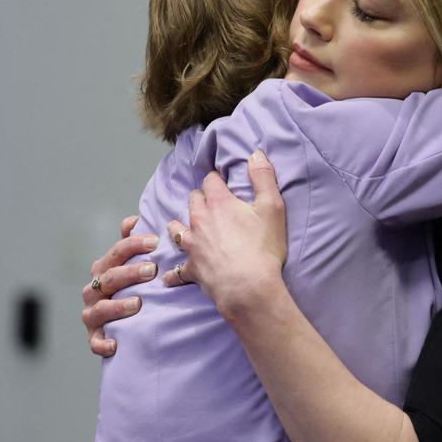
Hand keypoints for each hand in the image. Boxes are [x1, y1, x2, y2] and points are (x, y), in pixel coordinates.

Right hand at [81, 215, 159, 356]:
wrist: (124, 325)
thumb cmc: (131, 287)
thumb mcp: (132, 264)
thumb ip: (131, 242)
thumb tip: (133, 220)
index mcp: (104, 269)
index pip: (117, 252)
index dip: (134, 244)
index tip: (155, 241)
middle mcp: (94, 290)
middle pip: (109, 278)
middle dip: (130, 273)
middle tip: (152, 270)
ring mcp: (93, 314)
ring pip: (100, 309)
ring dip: (117, 306)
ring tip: (138, 303)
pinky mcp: (94, 337)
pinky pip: (95, 342)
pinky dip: (102, 343)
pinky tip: (115, 344)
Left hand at [164, 151, 286, 320]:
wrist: (248, 287)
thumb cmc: (262, 248)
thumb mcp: (272, 207)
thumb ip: (263, 177)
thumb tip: (255, 153)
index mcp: (219, 203)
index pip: (210, 180)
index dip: (217, 179)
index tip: (222, 182)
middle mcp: (200, 220)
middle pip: (193, 201)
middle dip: (200, 199)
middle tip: (210, 204)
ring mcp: (192, 245)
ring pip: (176, 230)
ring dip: (180, 227)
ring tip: (185, 229)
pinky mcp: (191, 269)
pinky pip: (176, 270)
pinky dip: (173, 272)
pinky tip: (169, 275)